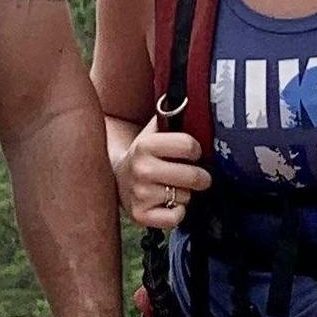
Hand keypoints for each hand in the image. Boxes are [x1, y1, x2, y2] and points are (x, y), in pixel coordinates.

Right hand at [120, 118, 211, 232]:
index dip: (196, 151)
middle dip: (200, 177)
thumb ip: (171, 117)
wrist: (116, 178)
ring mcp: (139, 194)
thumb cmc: (145, 154)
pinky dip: (177, 213)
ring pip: (185, 197)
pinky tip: (166, 204)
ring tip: (171, 188)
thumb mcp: (153, 132)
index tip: (192, 153)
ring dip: (184, 194)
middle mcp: (141, 169)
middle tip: (196, 176)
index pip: (190, 146)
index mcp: (145, 145)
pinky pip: (176, 217)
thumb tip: (194, 99)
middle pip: (193, 176)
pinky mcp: (140, 216)